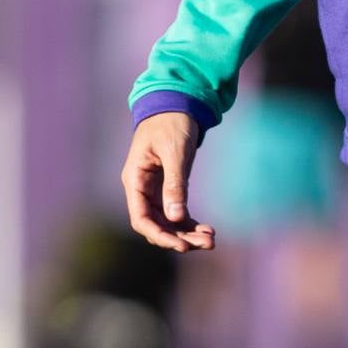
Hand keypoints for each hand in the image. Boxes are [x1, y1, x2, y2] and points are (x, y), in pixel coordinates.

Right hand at [122, 111, 213, 251]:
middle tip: (207, 244)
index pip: (141, 218)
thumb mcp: (175, 152)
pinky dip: (190, 223)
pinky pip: (177, 212)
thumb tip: (176, 218)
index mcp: (135, 179)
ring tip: (211, 240)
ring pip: (168, 222)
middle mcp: (142, 189)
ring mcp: (154, 190)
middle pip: (156, 224)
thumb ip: (174, 184)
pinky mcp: (168, 187)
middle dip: (179, 238)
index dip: (159, 235)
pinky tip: (207, 230)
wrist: (177, 102)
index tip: (180, 245)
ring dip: (187, 234)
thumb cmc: (171, 122)